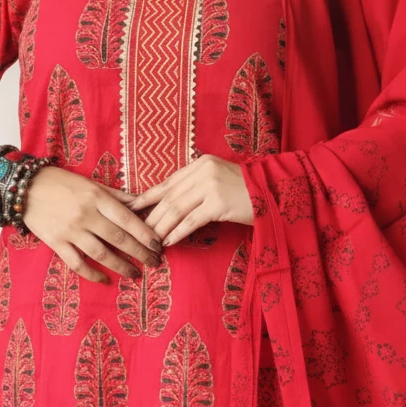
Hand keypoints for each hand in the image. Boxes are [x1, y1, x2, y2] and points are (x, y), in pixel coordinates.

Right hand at [22, 166, 164, 283]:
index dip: (145, 233)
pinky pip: (77, 263)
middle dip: (140, 252)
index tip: (158, 244)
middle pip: (118, 238)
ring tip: (135, 273)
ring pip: (101, 253)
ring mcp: (70, 230)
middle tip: (155, 262)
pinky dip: (92, 274)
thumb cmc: (61, 182)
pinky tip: (105, 279)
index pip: (127, 218)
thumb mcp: (91, 183)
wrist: (25, 187)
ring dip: (121, 266)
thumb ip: (116, 195)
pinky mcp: (56, 242)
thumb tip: (141, 202)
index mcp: (96, 197)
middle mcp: (86, 214)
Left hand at [125, 154, 253, 247]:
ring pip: (175, 210)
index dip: (146, 197)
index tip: (130, 209)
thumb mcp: (218, 180)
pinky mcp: (219, 203)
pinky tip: (168, 242)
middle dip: (150, 217)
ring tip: (150, 242)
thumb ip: (196, 186)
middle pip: (168, 198)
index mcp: (199, 164)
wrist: (275, 192)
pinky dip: (177, 233)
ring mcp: (211, 186)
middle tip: (137, 233)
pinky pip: (191, 221)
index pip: (166, 183)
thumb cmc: (246, 190)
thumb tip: (170, 206)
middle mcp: (203, 171)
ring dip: (160, 228)